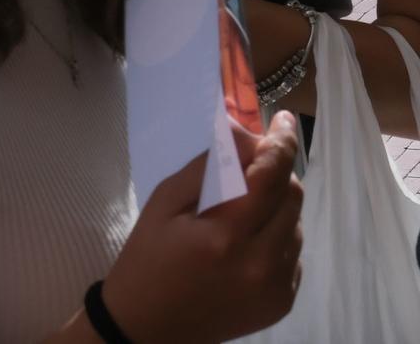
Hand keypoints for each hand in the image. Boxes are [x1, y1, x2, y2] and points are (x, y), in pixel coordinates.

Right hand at [101, 113, 304, 342]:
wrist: (150, 327)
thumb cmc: (147, 259)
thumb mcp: (163, 205)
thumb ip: (206, 169)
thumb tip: (242, 135)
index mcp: (223, 236)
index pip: (270, 177)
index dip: (281, 142)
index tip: (283, 120)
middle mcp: (260, 263)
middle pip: (293, 197)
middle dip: (279, 170)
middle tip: (254, 161)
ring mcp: (276, 286)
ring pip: (296, 224)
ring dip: (278, 203)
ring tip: (244, 204)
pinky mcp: (283, 301)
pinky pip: (294, 252)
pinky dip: (278, 234)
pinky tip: (247, 237)